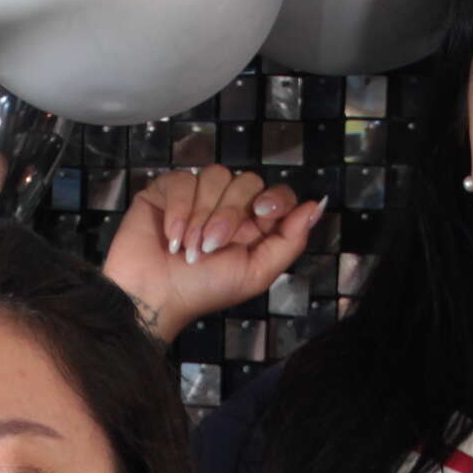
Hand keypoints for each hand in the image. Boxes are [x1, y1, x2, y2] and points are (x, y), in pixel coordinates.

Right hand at [101, 166, 322, 343]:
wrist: (154, 296)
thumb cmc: (203, 291)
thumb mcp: (256, 273)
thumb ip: (290, 240)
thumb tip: (317, 206)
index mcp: (254, 226)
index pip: (277, 193)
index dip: (274, 198)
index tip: (262, 213)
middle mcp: (228, 207)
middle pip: (246, 181)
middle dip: (230, 214)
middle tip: (211, 246)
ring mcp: (198, 196)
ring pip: (215, 176)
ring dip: (202, 216)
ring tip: (189, 248)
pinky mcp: (168, 190)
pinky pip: (183, 179)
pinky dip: (179, 210)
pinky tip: (172, 238)